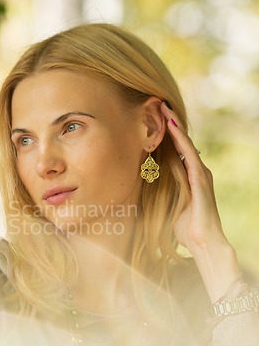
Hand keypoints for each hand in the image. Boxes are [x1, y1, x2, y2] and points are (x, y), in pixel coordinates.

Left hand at [161, 103, 224, 250]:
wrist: (203, 242)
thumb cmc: (184, 227)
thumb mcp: (167, 204)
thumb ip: (160, 191)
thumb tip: (142, 185)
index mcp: (188, 176)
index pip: (175, 149)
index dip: (165, 133)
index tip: (153, 117)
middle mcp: (196, 171)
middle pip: (180, 141)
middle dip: (169, 122)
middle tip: (157, 103)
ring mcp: (200, 173)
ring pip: (185, 143)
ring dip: (174, 125)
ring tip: (163, 107)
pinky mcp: (200, 179)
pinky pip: (189, 154)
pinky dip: (180, 140)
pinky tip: (172, 127)